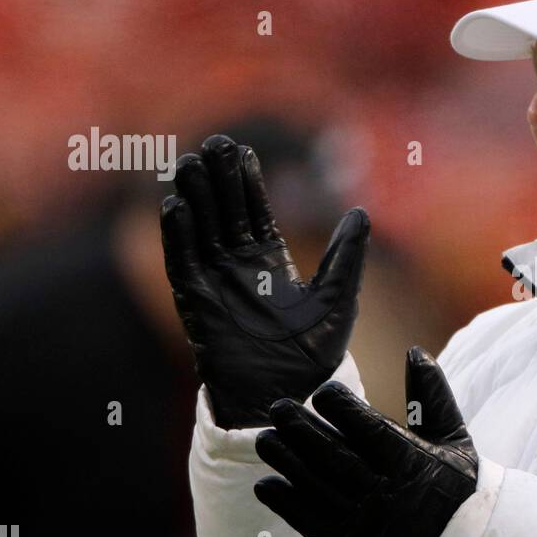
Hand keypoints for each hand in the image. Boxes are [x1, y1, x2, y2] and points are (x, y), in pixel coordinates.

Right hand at [160, 134, 369, 428]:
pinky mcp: (197, 304)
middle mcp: (238, 267)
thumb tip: (362, 212)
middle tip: (214, 141)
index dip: (247, 181)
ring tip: (189, 162)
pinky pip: (183, 264)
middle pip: (223, 212)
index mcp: (269, 260)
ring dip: (195, 197)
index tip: (242, 149)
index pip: (254, 210)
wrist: (290, 395)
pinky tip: (174, 205)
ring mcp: (215, 283)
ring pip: (200, 231)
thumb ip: (346, 256)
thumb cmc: (315, 353)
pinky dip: (178, 236)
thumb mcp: (337, 297)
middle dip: (218, 179)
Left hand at [253, 347, 477, 536]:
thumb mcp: (452, 437)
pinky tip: (266, 484)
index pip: (371, 431)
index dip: (344, 410)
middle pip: (336, 458)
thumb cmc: (455, 485)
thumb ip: (431, 394)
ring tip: (266, 439)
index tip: (324, 392)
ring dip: (287, 463)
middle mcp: (386, 492)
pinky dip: (286, 504)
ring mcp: (366, 520)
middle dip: (302, 431)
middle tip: (279, 408)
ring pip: (318, 488)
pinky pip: (312, 523)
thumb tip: (413, 351)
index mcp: (412, 462)